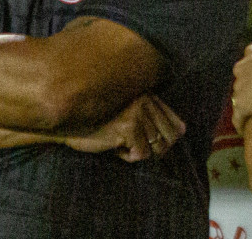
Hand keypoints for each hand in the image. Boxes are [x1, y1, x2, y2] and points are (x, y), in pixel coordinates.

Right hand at [65, 94, 185, 161]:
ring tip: (120, 143)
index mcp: (148, 94)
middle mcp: (146, 100)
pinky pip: (141, 154)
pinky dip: (128, 156)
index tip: (151, 144)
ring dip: (137, 151)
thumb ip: (152, 117)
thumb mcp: (128, 112)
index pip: (176, 123)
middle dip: (153, 149)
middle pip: (169, 138)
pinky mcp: (129, 127)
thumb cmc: (99, 121)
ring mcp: (138, 112)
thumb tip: (181, 132)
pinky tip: (115, 147)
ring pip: (155, 148)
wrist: (69, 123)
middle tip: (134, 147)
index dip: (168, 139)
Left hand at [231, 35, 251, 132]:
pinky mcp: (243, 108)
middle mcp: (240, 72)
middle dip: (248, 92)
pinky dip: (242, 125)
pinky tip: (246, 130)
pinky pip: (239, 120)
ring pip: (240, 101)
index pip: (247, 68)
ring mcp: (239, 91)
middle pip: (241, 84)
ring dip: (247, 108)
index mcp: (248, 57)